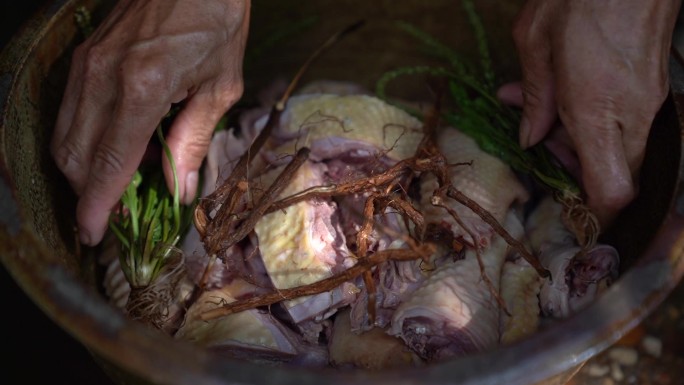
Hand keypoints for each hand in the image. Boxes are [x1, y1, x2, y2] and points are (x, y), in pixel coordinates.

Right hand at [51, 0, 249, 244]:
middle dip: (89, 194)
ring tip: (120, 185)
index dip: (97, 206)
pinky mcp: (83, 57)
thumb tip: (178, 189)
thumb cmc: (216, 21)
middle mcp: (102, 77)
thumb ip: (194, 140)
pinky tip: (115, 149)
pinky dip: (85, 142)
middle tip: (117, 215)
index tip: (93, 235)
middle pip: (75, 157)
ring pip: (65, 137)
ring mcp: (86, 64)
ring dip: (84, 171)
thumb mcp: (219, 86)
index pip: (108, 163)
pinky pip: (70, 112)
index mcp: (142, 87)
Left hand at [499, 0, 680, 226]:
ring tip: (546, 114)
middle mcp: (632, 114)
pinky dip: (595, 124)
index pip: (612, 190)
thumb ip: (534, 99)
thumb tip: (530, 137)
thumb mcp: (536, 43)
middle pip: (616, 177)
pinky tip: (565, 97)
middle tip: (541, 142)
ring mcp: (650, 102)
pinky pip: (626, 127)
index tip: (572, 217)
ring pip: (621, 153)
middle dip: (574, 171)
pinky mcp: (655, 88)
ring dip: (581, 145)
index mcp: (598, 110)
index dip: (595, 216)